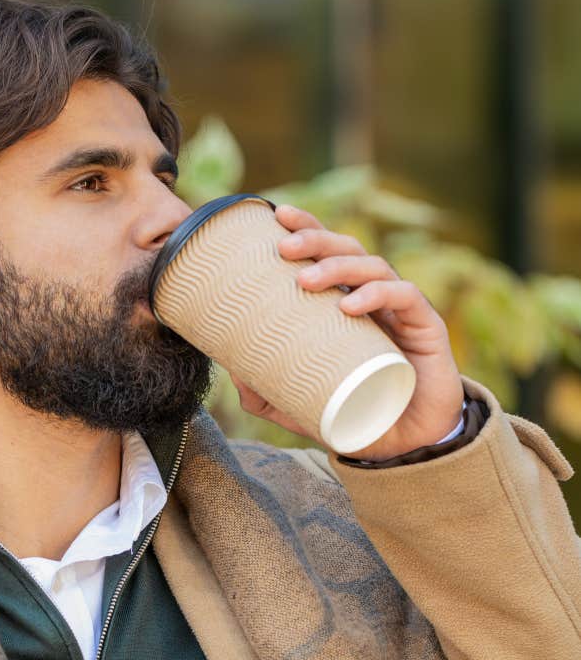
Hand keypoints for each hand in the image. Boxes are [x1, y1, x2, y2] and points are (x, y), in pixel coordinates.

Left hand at [230, 204, 464, 460]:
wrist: (406, 444)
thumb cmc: (356, 411)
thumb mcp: (301, 403)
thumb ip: (267, 390)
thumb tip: (232, 371)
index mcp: (345, 301)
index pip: (327, 252)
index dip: (307, 228)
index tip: (276, 216)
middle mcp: (374, 296)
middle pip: (347, 249)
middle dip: (316, 239)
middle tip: (284, 248)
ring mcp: (401, 310)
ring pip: (374, 266)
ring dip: (338, 266)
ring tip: (307, 281)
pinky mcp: (427, 328)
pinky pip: (406, 298)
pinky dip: (378, 294)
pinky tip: (351, 305)